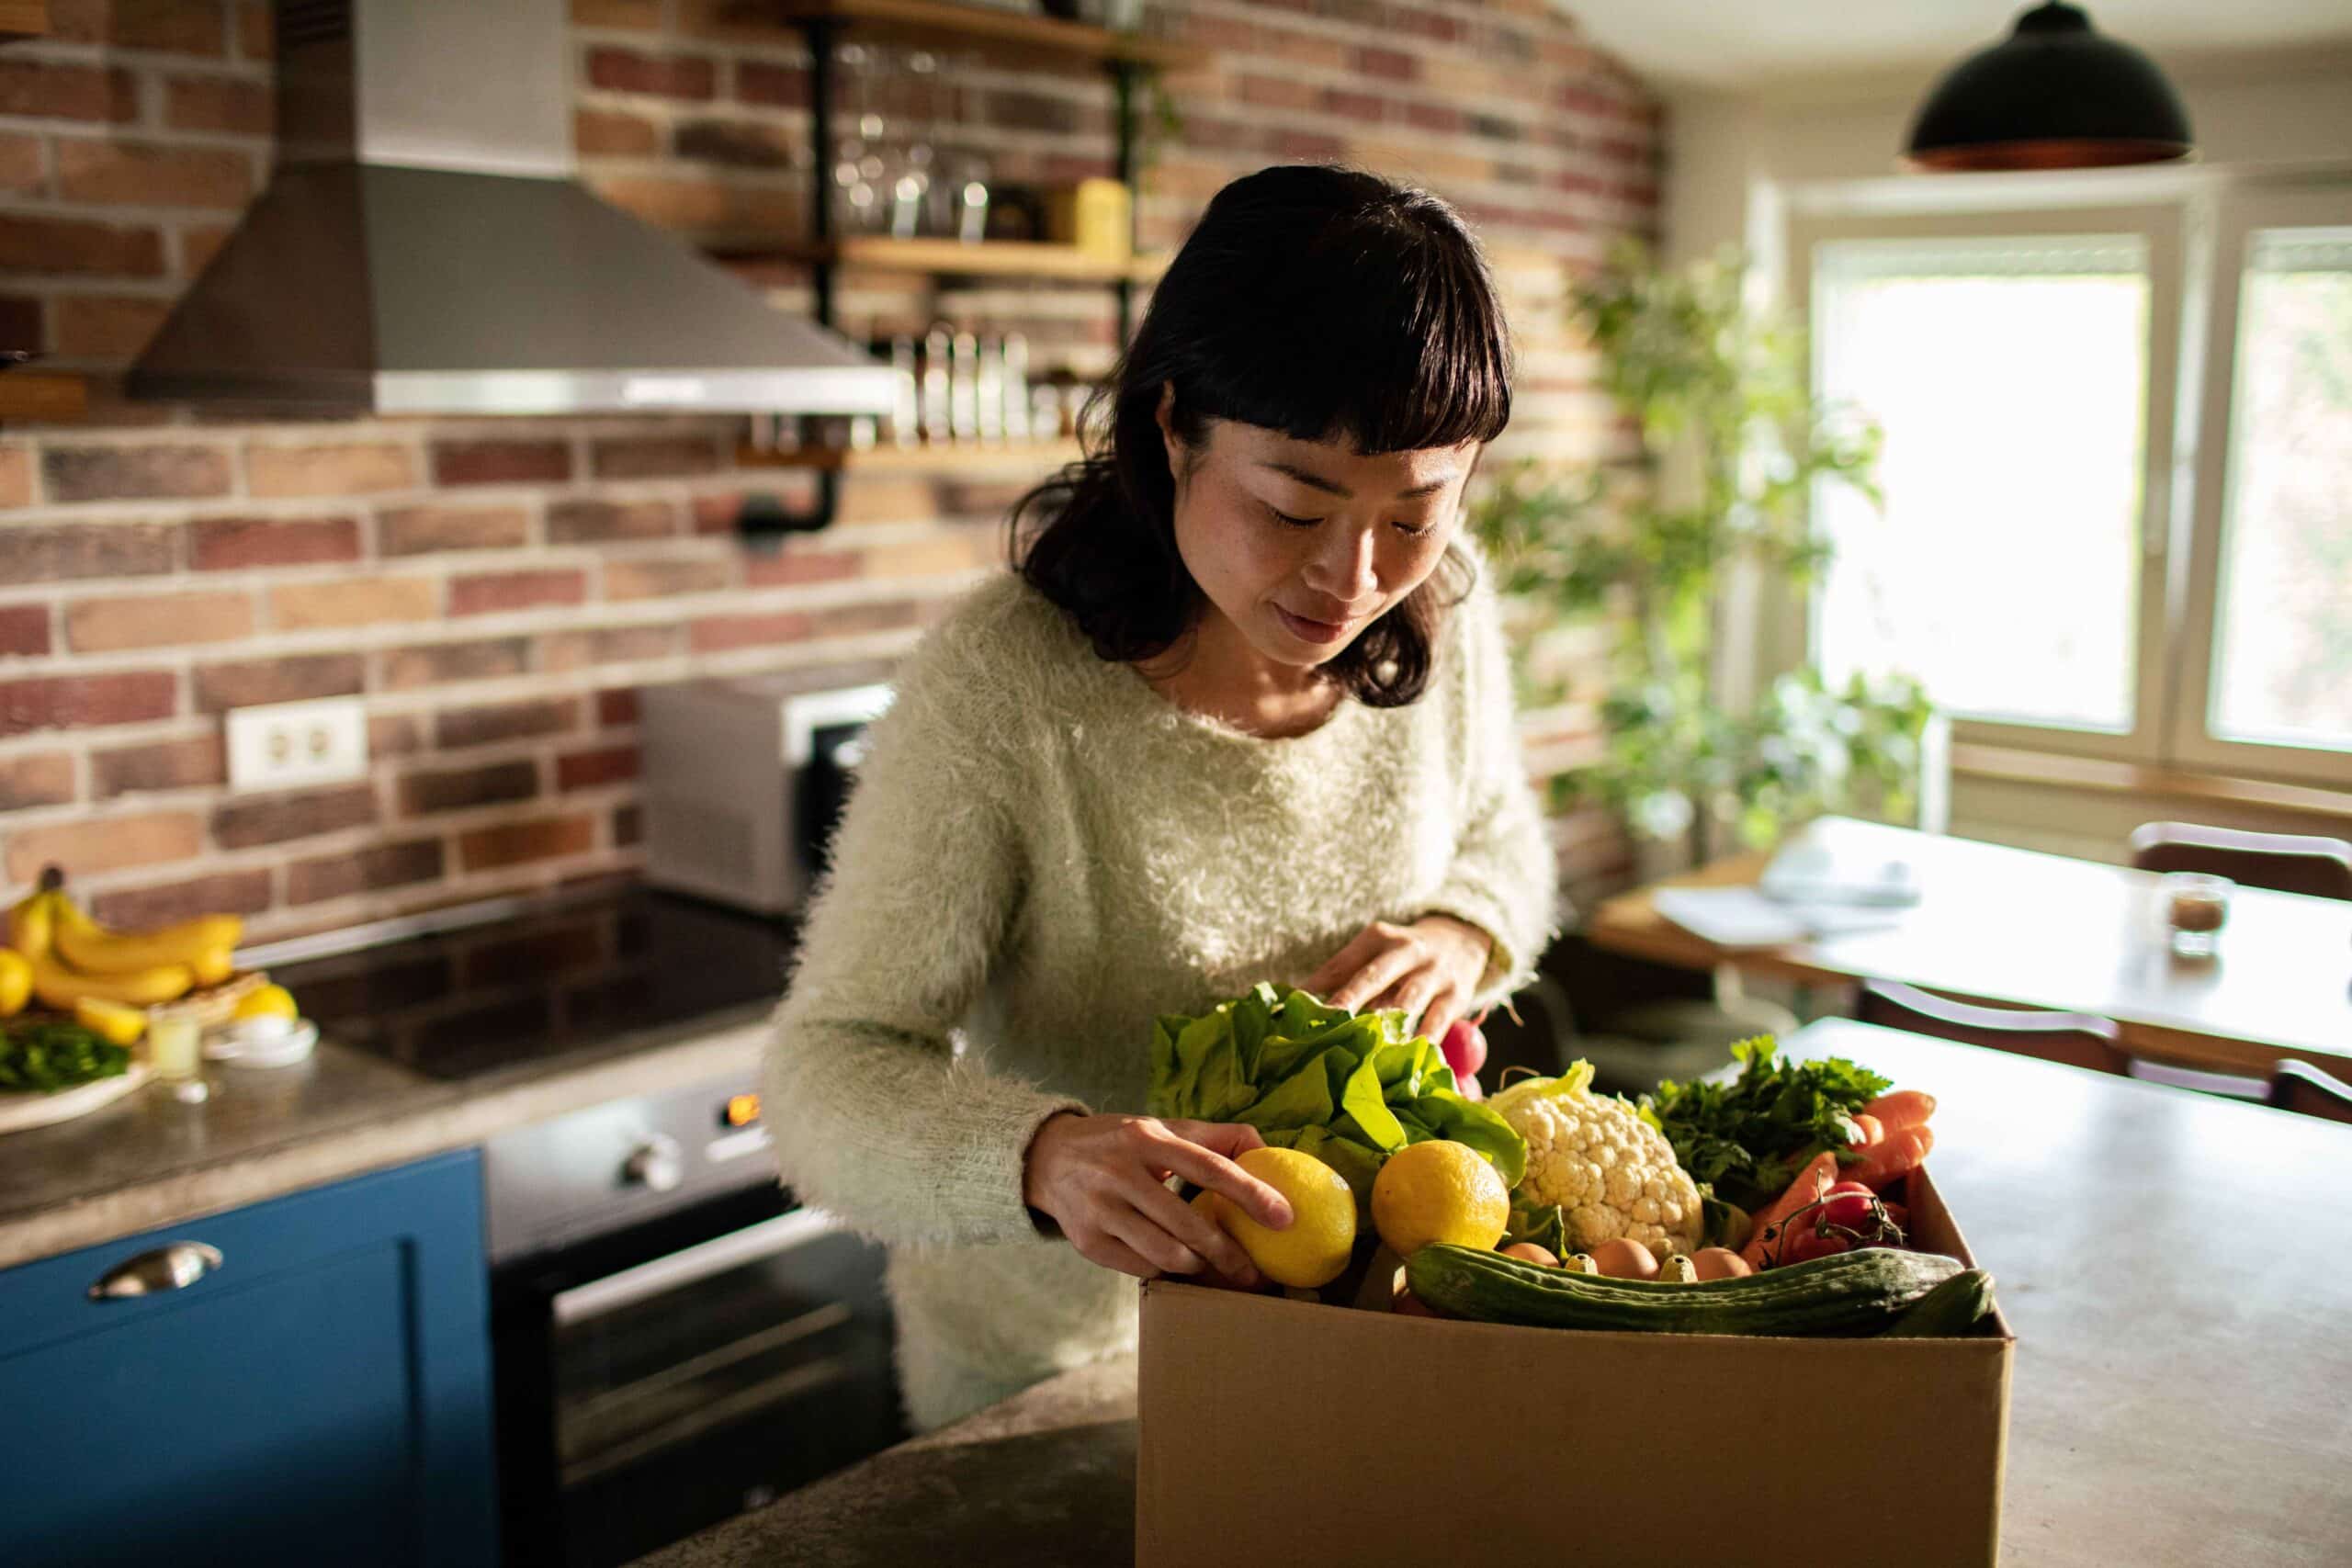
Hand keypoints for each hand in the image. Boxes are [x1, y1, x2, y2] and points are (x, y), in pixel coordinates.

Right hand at [1021, 1113, 1292, 1284]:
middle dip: (1230, 1254)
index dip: (1251, 1193)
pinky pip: (1142, 1269)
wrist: (1047, 1159)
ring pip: (1166, 1255)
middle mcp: (1120, 1173)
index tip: (1284, 1218)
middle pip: (1189, 1224)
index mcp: (1147, 1139)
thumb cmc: (1120, 1144)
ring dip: (1200, 1267)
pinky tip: (1183, 1270)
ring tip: (1218, 1270)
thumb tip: (1266, 1145)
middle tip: (1257, 1275)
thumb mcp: (1160, 1128)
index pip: (1209, 1168)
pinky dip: (1169, 1273)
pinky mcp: (1088, 1242)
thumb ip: (1212, 1137)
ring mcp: (1101, 1210)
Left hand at [1301, 915, 1493, 1046]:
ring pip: (1406, 1001)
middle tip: (1327, 1025)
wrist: (1460, 941)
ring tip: (1365, 1050)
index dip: (1317, 986)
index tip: (1294, 1009)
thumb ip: (1341, 976)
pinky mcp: (1456, 995)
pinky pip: (1438, 1022)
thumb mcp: (1374, 953)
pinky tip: (1407, 1061)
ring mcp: (1433, 972)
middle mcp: (1406, 950)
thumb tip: (1295, 1006)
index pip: (1342, 963)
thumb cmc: (1402, 958)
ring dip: (1385, 1027)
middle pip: (1373, 977)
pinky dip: (1422, 1042)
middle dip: (1348, 1001)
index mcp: (1377, 937)